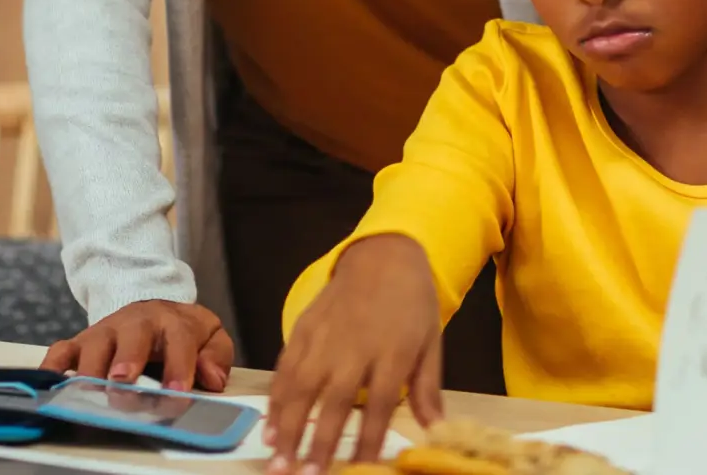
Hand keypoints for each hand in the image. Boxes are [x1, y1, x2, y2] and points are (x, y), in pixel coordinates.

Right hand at [46, 298, 232, 392]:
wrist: (150, 306)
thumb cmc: (179, 330)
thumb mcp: (209, 334)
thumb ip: (217, 354)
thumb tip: (212, 378)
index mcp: (172, 322)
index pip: (179, 340)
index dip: (179, 366)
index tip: (177, 392)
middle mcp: (135, 323)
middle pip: (131, 336)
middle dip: (126, 360)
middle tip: (122, 383)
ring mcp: (105, 331)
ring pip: (94, 344)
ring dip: (91, 368)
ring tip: (89, 391)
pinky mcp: (81, 341)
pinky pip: (62, 350)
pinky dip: (53, 366)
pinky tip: (51, 383)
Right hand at [265, 235, 441, 474]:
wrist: (384, 253)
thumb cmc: (412, 303)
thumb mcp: (431, 344)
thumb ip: (427, 389)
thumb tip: (436, 432)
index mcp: (390, 353)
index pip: (376, 405)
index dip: (365, 440)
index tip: (357, 470)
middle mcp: (353, 347)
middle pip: (332, 400)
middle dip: (317, 441)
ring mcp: (323, 337)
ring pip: (300, 386)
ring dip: (287, 426)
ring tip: (278, 461)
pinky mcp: (303, 328)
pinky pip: (285, 367)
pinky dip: (275, 398)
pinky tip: (270, 426)